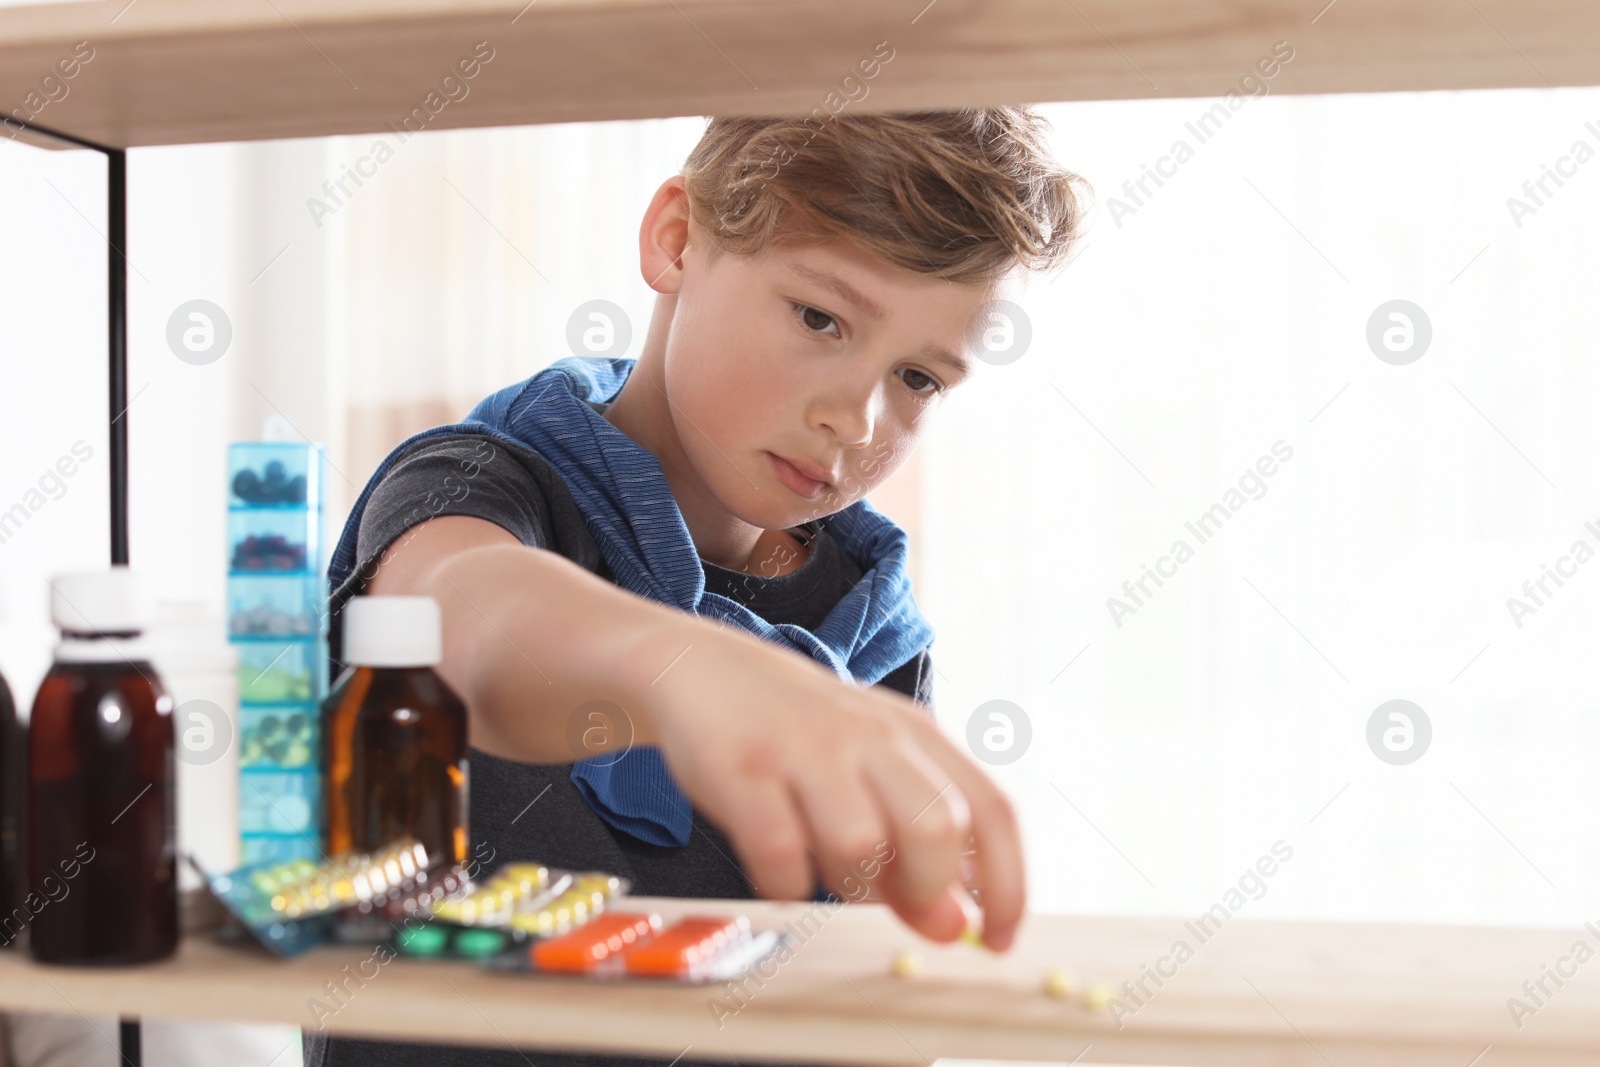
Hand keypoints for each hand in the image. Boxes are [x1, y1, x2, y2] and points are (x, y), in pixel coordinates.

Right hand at [619, 614, 1024, 949]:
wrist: (700, 668)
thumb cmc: (798, 737)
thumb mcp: (868, 773)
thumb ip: (914, 846)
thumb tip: (954, 926)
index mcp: (915, 735)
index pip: (991, 811)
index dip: (1008, 886)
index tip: (998, 940)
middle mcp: (870, 736)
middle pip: (937, 828)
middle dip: (926, 888)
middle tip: (896, 903)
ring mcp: (806, 748)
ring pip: (859, 844)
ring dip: (847, 885)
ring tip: (824, 868)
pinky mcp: (745, 768)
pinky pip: (781, 855)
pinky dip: (785, 884)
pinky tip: (776, 868)